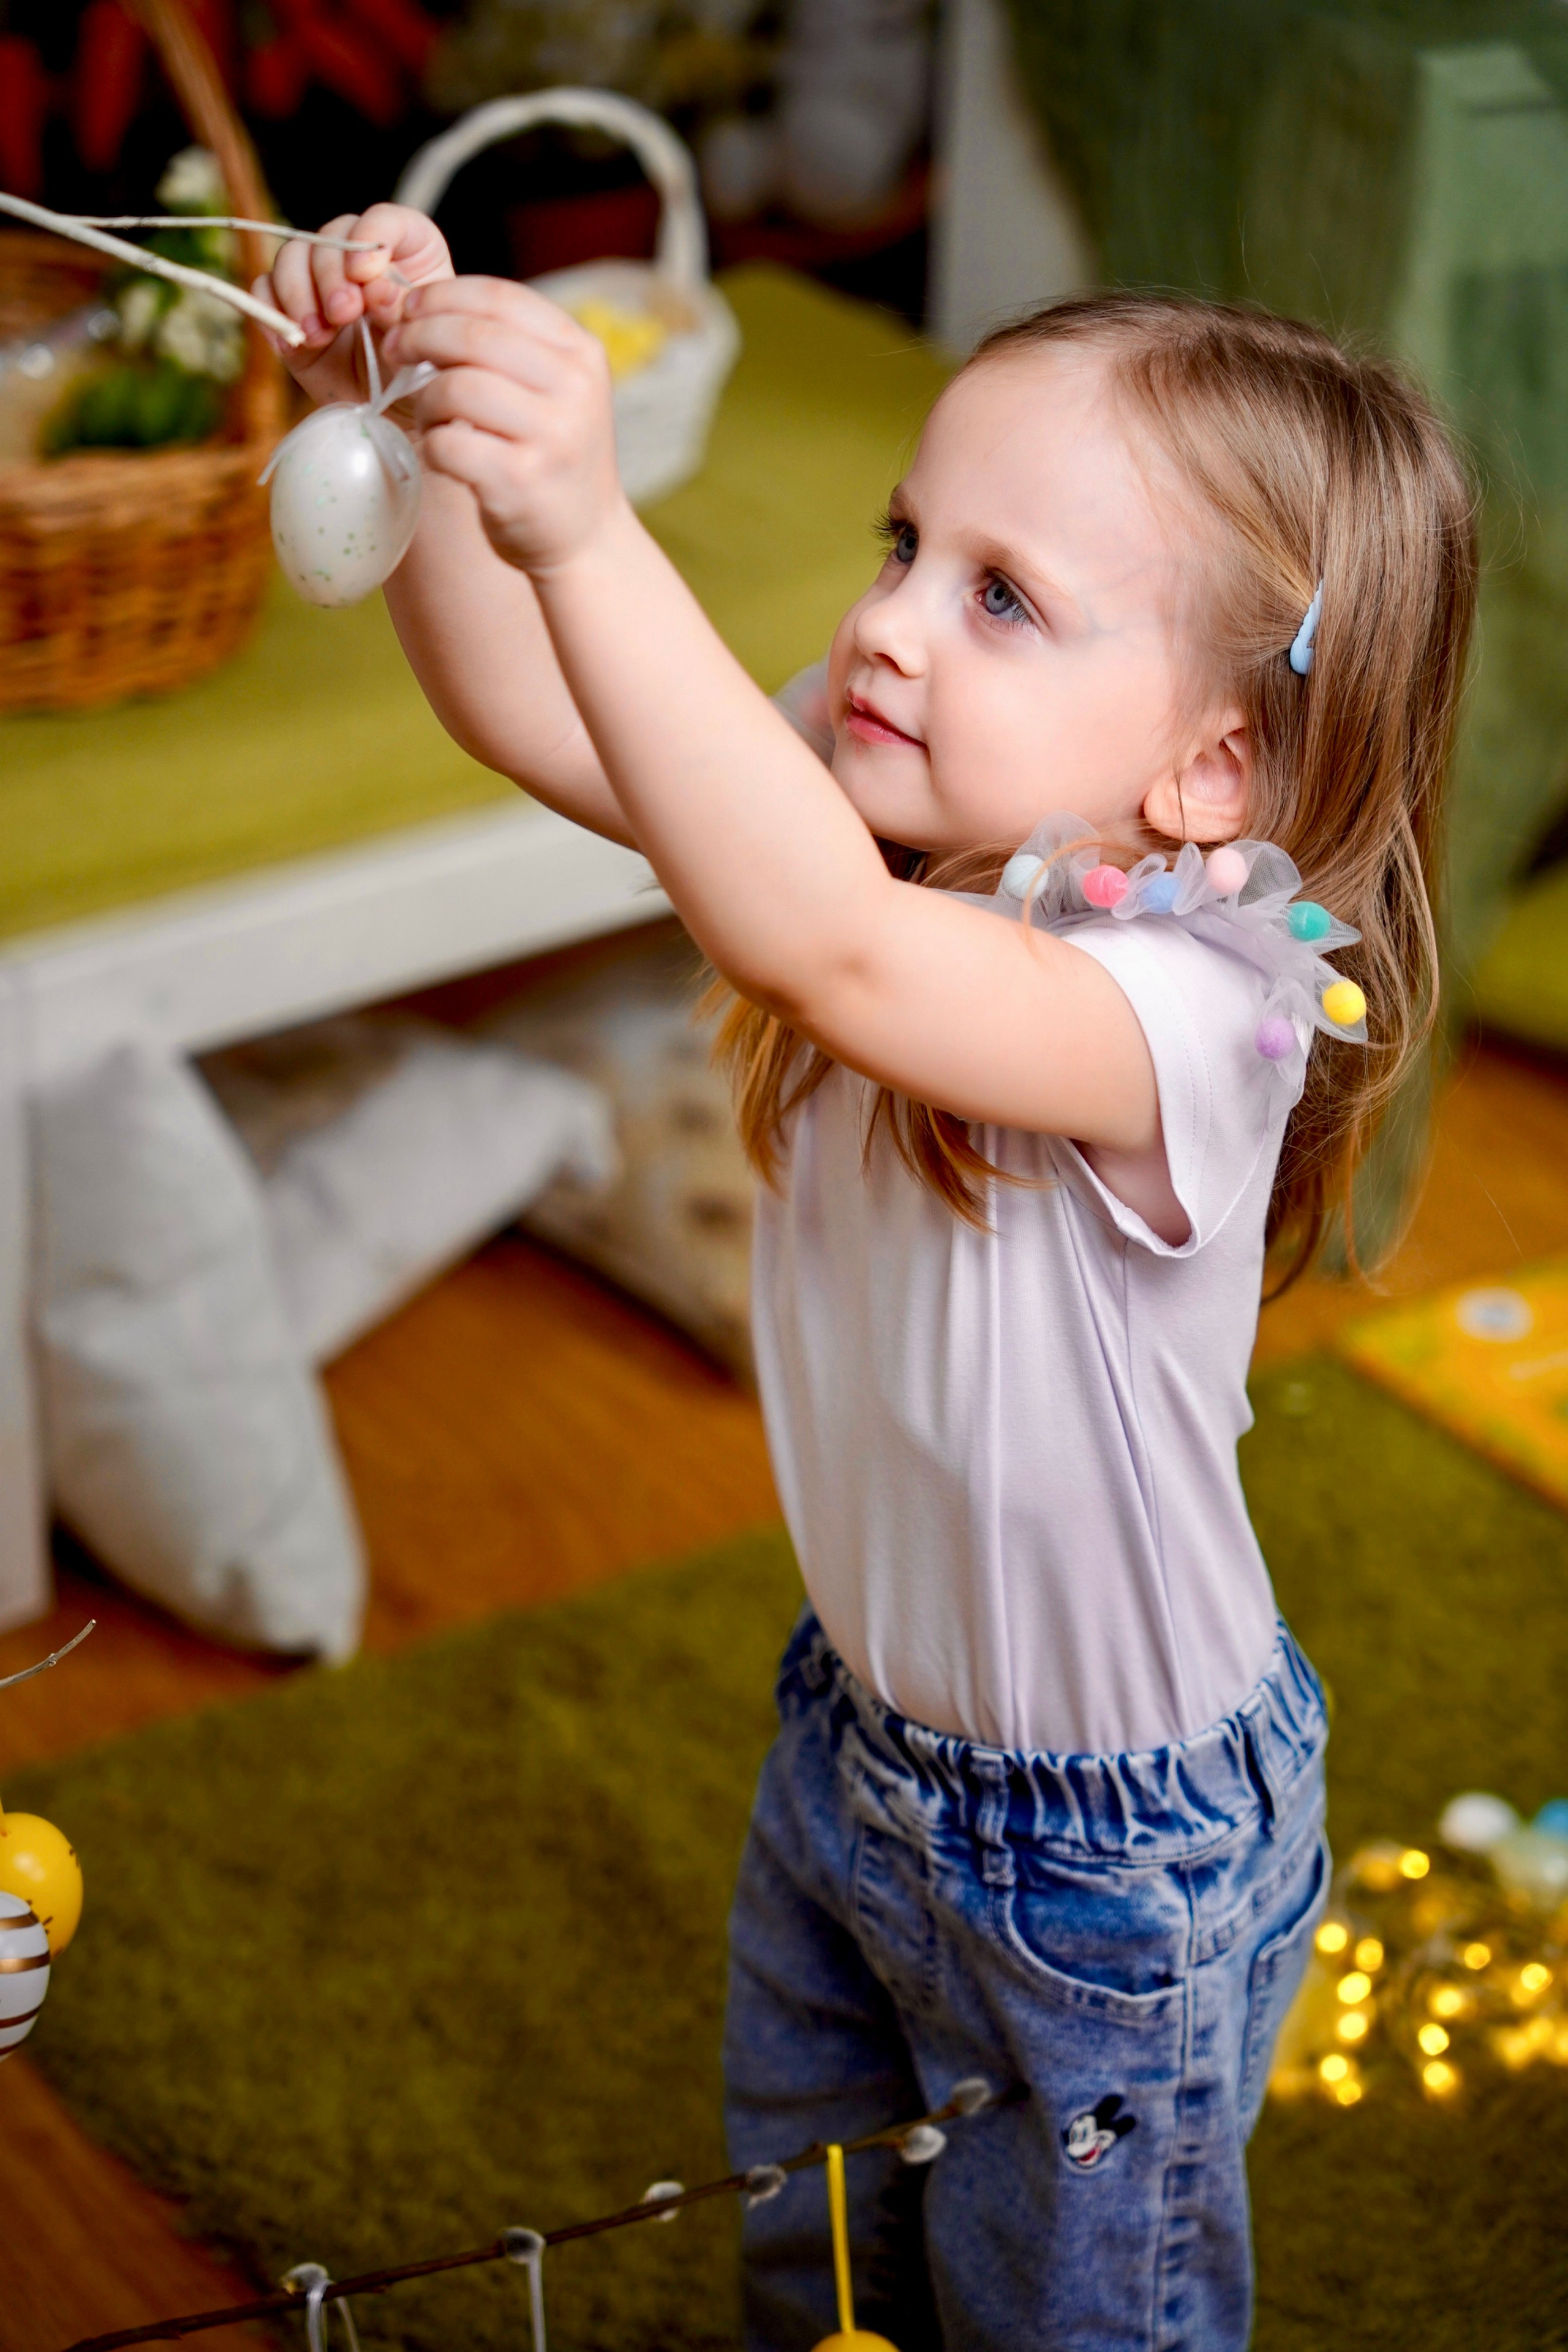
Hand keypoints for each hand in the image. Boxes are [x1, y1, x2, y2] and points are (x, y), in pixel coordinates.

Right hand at [254, 201, 453, 409]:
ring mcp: (321, 281)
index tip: (366, 274)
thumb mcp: (422, 341)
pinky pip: (264, 291)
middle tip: (343, 314)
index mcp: (407, 252)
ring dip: (299, 294)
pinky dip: (272, 312)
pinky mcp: (291, 309)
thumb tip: (374, 288)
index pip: (384, 221)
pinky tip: (294, 343)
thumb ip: (402, 307)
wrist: (394, 417)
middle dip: (331, 275)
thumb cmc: (418, 374)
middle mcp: (359, 258)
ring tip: (318, 335)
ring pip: (292, 257)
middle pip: (330, 237)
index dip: (370, 239)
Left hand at [382, 277, 624, 576]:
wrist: (586, 538)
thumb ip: (508, 344)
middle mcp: (574, 388)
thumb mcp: (553, 387)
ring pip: (455, 388)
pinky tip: (443, 454)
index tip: (410, 308)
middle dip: (419, 337)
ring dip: (425, 400)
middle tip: (395, 349)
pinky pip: (448, 443)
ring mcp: (551, 435)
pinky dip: (433, 446)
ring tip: (430, 417)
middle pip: (472, 337)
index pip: (499, 297)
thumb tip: (420, 306)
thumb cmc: (552, 453)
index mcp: (581, 352)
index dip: (442, 296)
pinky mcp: (520, 480)